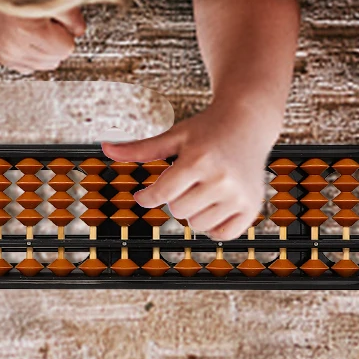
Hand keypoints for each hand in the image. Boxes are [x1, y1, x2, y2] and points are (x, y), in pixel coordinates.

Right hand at [0, 6, 85, 72]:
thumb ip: (75, 19)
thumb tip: (78, 34)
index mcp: (25, 31)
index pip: (66, 49)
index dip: (65, 30)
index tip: (54, 16)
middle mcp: (10, 45)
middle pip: (55, 60)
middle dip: (55, 41)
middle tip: (43, 18)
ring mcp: (2, 51)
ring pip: (42, 65)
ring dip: (43, 48)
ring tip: (33, 24)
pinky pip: (26, 66)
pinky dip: (30, 53)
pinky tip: (26, 34)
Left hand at [107, 99, 272, 240]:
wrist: (247, 123)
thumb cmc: (208, 129)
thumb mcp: (174, 135)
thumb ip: (140, 148)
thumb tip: (107, 148)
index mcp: (198, 160)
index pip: (161, 195)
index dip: (147, 197)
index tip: (144, 196)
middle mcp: (221, 179)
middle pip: (178, 212)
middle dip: (174, 199)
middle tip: (185, 181)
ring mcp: (239, 195)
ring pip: (197, 225)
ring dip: (193, 212)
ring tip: (202, 189)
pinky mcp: (251, 207)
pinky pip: (222, 235)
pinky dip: (213, 226)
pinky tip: (214, 205)